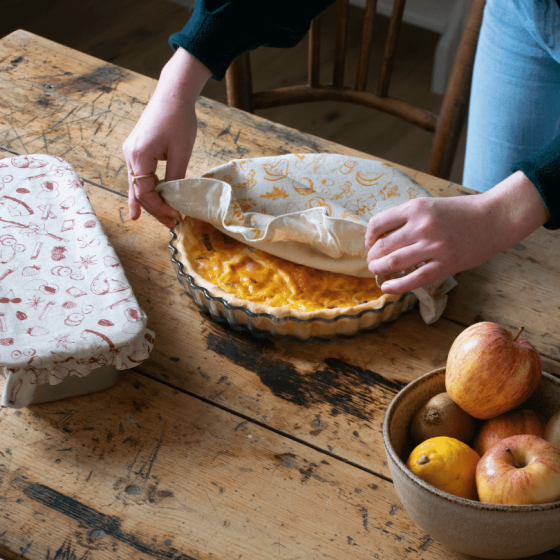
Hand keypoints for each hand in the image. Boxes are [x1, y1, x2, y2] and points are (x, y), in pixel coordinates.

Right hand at [123, 48, 211, 227]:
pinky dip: (143, 191)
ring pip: (137, 185)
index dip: (159, 207)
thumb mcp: (181, 152)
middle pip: (138, 192)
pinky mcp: (137, 150)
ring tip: (161, 220)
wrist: (172, 94)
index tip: (175, 216)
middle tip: (170, 225)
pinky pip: (139, 176)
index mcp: (139, 156)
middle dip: (154, 210)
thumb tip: (176, 198)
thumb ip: (176, 176)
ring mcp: (131, 153)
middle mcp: (130, 156)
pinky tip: (141, 206)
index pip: (145, 192)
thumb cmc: (179, 119)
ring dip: (149, 203)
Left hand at [365, 171, 548, 293]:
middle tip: (372, 261)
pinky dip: (396, 286)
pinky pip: (414, 279)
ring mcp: (434, 246)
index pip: (378, 224)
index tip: (370, 244)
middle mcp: (422, 226)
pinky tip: (387, 288)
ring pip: (393, 263)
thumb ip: (408, 219)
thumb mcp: (430, 206)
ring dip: (379, 269)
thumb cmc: (461, 212)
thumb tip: (382, 237)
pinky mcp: (446, 264)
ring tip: (376, 272)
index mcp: (416, 208)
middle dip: (372, 256)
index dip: (369, 237)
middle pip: (382, 246)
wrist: (495, 218)